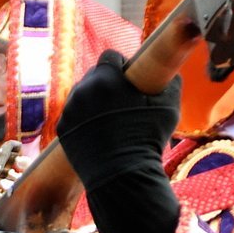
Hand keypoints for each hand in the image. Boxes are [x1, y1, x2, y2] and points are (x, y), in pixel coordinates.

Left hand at [56, 50, 180, 191]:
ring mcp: (69, 110)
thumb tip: (171, 72)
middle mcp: (83, 90)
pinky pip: (73, 114)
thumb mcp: (169, 106)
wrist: (120, 175)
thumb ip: (170, 82)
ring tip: (108, 114)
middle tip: (120, 98)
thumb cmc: (148, 138)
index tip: (128, 76)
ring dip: (92, 99)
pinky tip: (97, 128)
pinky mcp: (62, 128)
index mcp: (106, 78)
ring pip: (81, 94)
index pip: (109, 56)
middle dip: (106, 82)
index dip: (121, 64)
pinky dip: (82, 118)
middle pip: (94, 75)